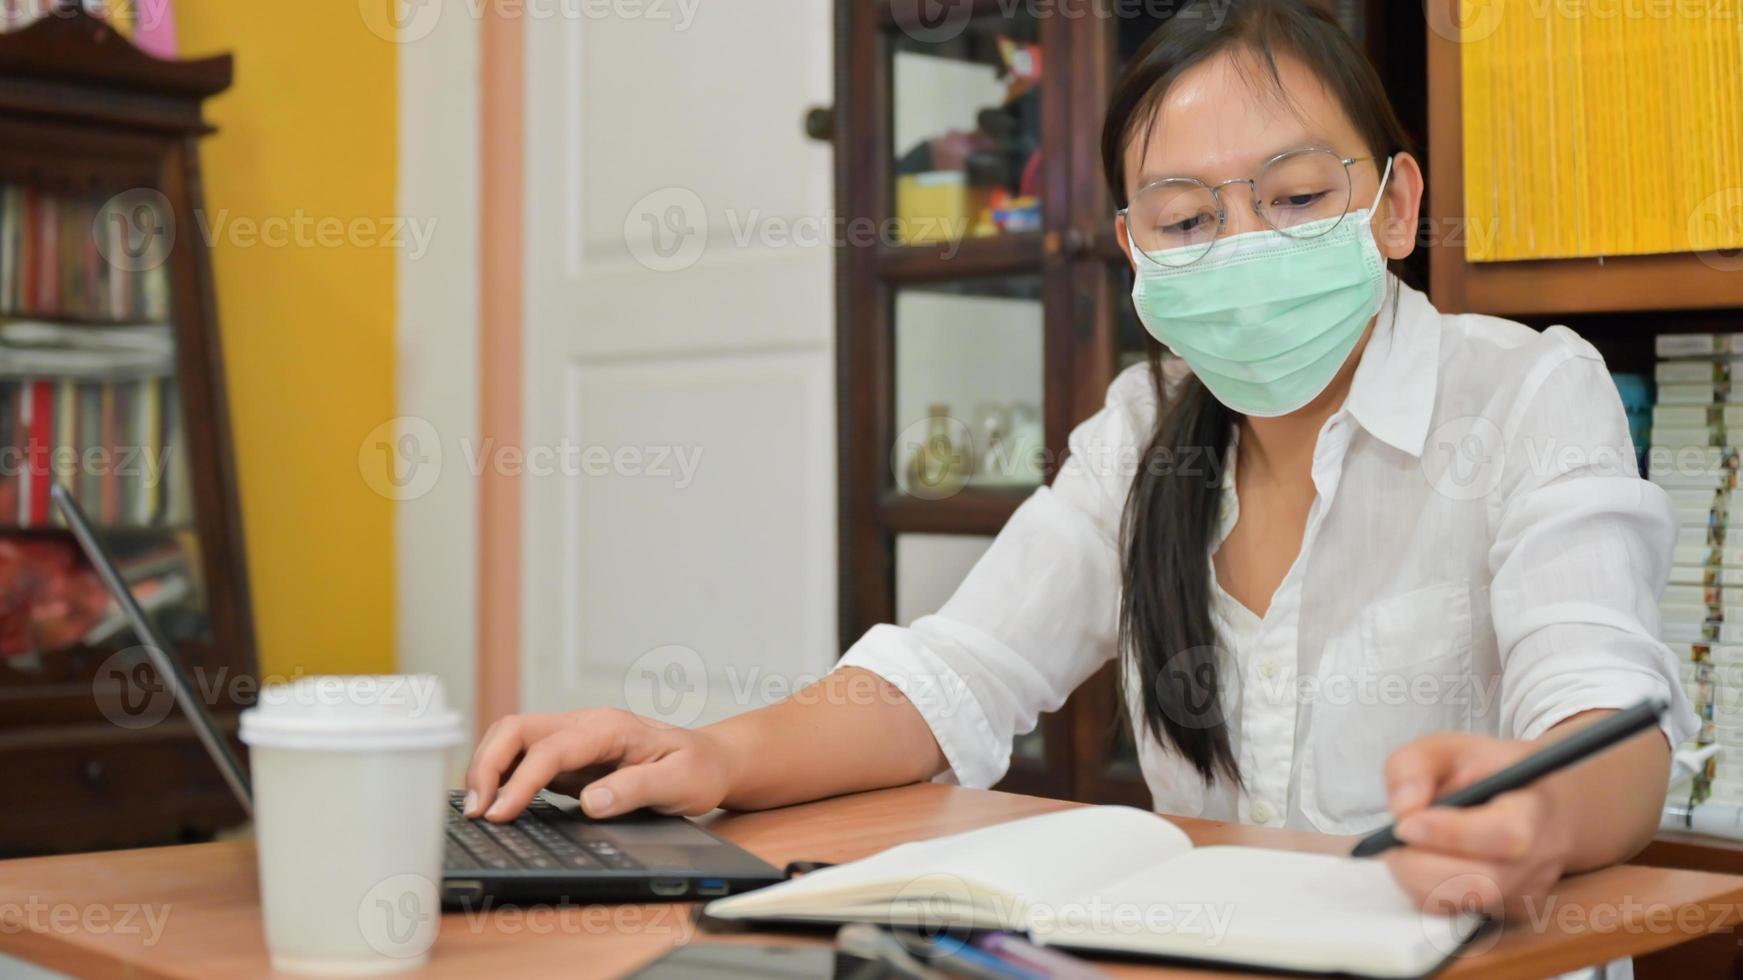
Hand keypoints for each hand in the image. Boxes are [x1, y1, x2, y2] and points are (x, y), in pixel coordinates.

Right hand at [464, 708, 739, 821]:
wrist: (710, 759)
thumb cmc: (699, 769)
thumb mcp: (681, 782)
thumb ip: (636, 789)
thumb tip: (589, 803)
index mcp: (609, 728)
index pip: (551, 749)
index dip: (520, 781)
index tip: (501, 814)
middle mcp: (584, 725)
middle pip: (516, 729)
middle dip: (486, 765)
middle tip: (475, 811)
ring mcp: (573, 739)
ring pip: (512, 739)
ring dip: (487, 768)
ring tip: (476, 810)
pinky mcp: (568, 758)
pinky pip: (523, 758)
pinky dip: (500, 776)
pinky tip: (493, 802)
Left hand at [1380, 732, 1574, 919]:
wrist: (1536, 803)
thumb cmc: (1489, 771)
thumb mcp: (1448, 748)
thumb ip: (1415, 766)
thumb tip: (1402, 809)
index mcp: (1532, 810)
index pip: (1503, 834)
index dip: (1449, 834)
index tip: (1403, 825)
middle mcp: (1537, 860)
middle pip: (1481, 883)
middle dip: (1420, 865)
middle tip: (1389, 842)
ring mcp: (1524, 892)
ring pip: (1463, 904)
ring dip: (1417, 879)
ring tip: (1404, 848)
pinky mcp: (1506, 912)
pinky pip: (1457, 913)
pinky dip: (1427, 890)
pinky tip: (1422, 862)